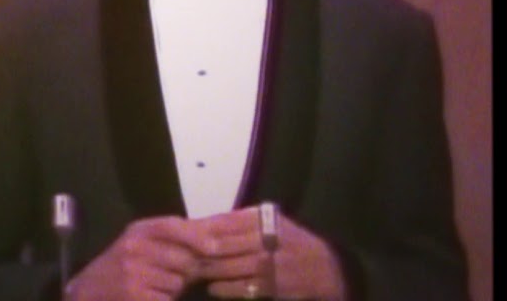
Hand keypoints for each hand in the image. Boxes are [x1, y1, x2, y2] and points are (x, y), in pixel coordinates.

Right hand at [66, 215, 215, 300]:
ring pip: (177, 282)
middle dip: (187, 270)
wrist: (87, 291)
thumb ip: (173, 236)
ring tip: (155, 286)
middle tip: (173, 274)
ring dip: (174, 289)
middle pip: (182, 259)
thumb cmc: (121, 264)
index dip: (195, 236)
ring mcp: (133, 273)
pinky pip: (166, 298)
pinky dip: (163, 300)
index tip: (214, 248)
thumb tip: (215, 233)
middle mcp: (134, 247)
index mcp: (139, 230)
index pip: (171, 226)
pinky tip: (149, 296)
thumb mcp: (141, 241)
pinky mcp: (134, 295)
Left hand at [192, 206, 347, 299]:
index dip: (202, 228)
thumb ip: (241, 222)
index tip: (183, 233)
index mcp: (266, 218)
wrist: (326, 268)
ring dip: (207, 270)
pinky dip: (224, 288)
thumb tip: (202, 224)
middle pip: (222, 244)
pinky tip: (212, 287)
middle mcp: (268, 238)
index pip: (226, 221)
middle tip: (180, 256)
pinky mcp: (273, 286)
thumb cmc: (292, 241)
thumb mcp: (272, 222)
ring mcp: (271, 264)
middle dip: (199, 251)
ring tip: (191, 271)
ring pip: (228, 267)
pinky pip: (241, 288)